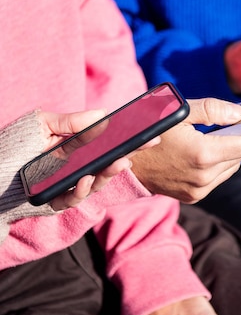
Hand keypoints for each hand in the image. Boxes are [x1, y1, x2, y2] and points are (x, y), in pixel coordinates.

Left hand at [37, 110, 158, 210]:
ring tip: (117, 163)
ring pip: (96, 183)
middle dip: (126, 156)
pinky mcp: (56, 201)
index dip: (130, 140)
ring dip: (107, 174)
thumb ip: (71, 122)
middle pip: (108, 164)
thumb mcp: (42, 125)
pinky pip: (72, 198)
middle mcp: (78, 168)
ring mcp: (69, 185)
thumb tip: (103, 114)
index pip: (110, 144)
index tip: (151, 134)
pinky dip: (81, 191)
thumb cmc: (15, 145)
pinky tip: (85, 180)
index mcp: (79, 148)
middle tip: (142, 146)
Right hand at [130, 98, 240, 202]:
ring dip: (230, 152)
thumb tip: (240, 115)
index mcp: (203, 154)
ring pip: (230, 168)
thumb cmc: (147, 129)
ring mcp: (197, 190)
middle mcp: (204, 177)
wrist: (119, 159)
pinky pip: (216, 178)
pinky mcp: (192, 196)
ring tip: (217, 136)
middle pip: (240, 156)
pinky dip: (217, 164)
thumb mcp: (177, 110)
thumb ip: (212, 110)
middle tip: (240, 122)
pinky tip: (204, 151)